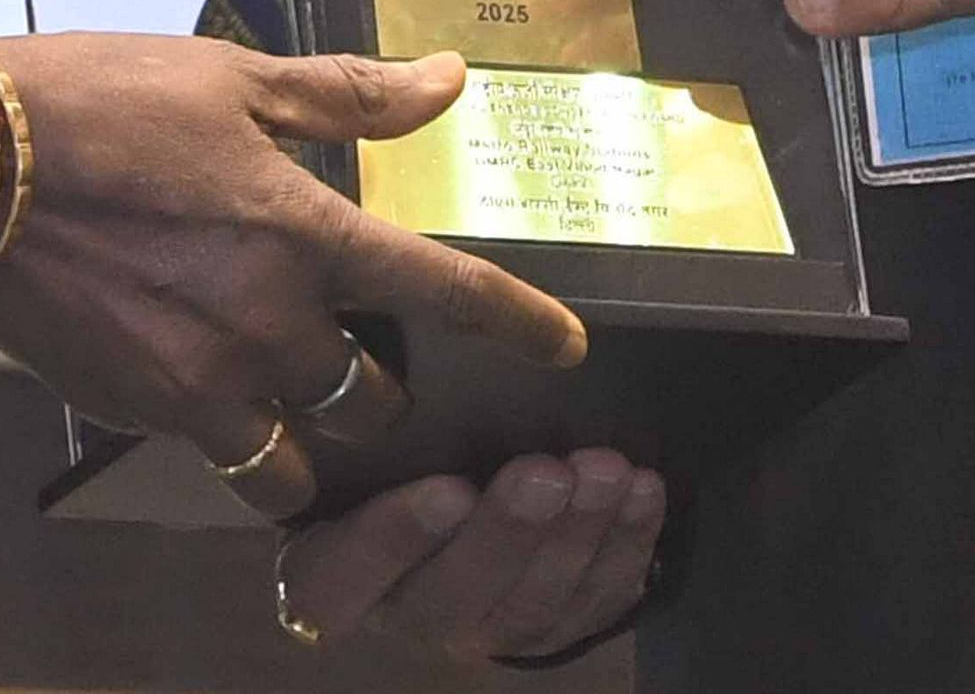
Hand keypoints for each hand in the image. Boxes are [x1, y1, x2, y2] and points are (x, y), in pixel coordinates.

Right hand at [0, 39, 586, 515]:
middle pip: (372, 399)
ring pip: (299, 457)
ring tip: (284, 397)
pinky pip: (220, 457)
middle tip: (344, 346)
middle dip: (373, 384)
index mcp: (304, 231)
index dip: (519, 324)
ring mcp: (206, 381)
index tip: (567, 348)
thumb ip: (350, 94)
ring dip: (306, 433)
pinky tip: (206, 388)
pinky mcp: (143, 411)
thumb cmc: (98, 103)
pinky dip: (231, 438)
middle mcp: (270, 323)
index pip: (444, 291)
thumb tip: (447, 80)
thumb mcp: (232, 77)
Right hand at [278, 453, 667, 662]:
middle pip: (451, 597)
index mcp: (333, 565)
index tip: (447, 487)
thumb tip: (413, 340)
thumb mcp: (359, 428)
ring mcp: (480, 630)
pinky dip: (624, 550)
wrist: (447, 499)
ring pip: (529, 606)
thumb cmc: (389, 449)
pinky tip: (642, 494)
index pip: (340, 579)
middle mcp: (405, 611)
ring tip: (605, 471)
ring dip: (576, 537)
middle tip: (546, 471)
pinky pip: (590, 606)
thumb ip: (371, 414)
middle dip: (509, 532)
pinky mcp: (545, 633)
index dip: (392, 542)